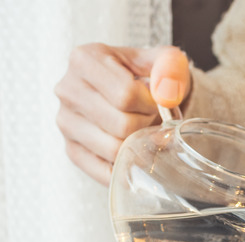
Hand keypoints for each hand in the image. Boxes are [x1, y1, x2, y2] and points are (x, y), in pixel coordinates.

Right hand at [54, 43, 190, 184]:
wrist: (136, 90)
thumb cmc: (150, 75)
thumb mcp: (166, 61)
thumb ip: (171, 68)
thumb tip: (166, 94)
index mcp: (84, 60)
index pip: (125, 95)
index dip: (151, 104)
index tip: (154, 101)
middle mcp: (67, 90)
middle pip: (121, 125)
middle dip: (147, 124)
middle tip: (151, 116)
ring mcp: (65, 122)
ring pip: (114, 149)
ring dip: (139, 143)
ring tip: (141, 128)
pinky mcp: (71, 150)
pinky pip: (104, 171)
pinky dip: (127, 166)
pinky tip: (134, 149)